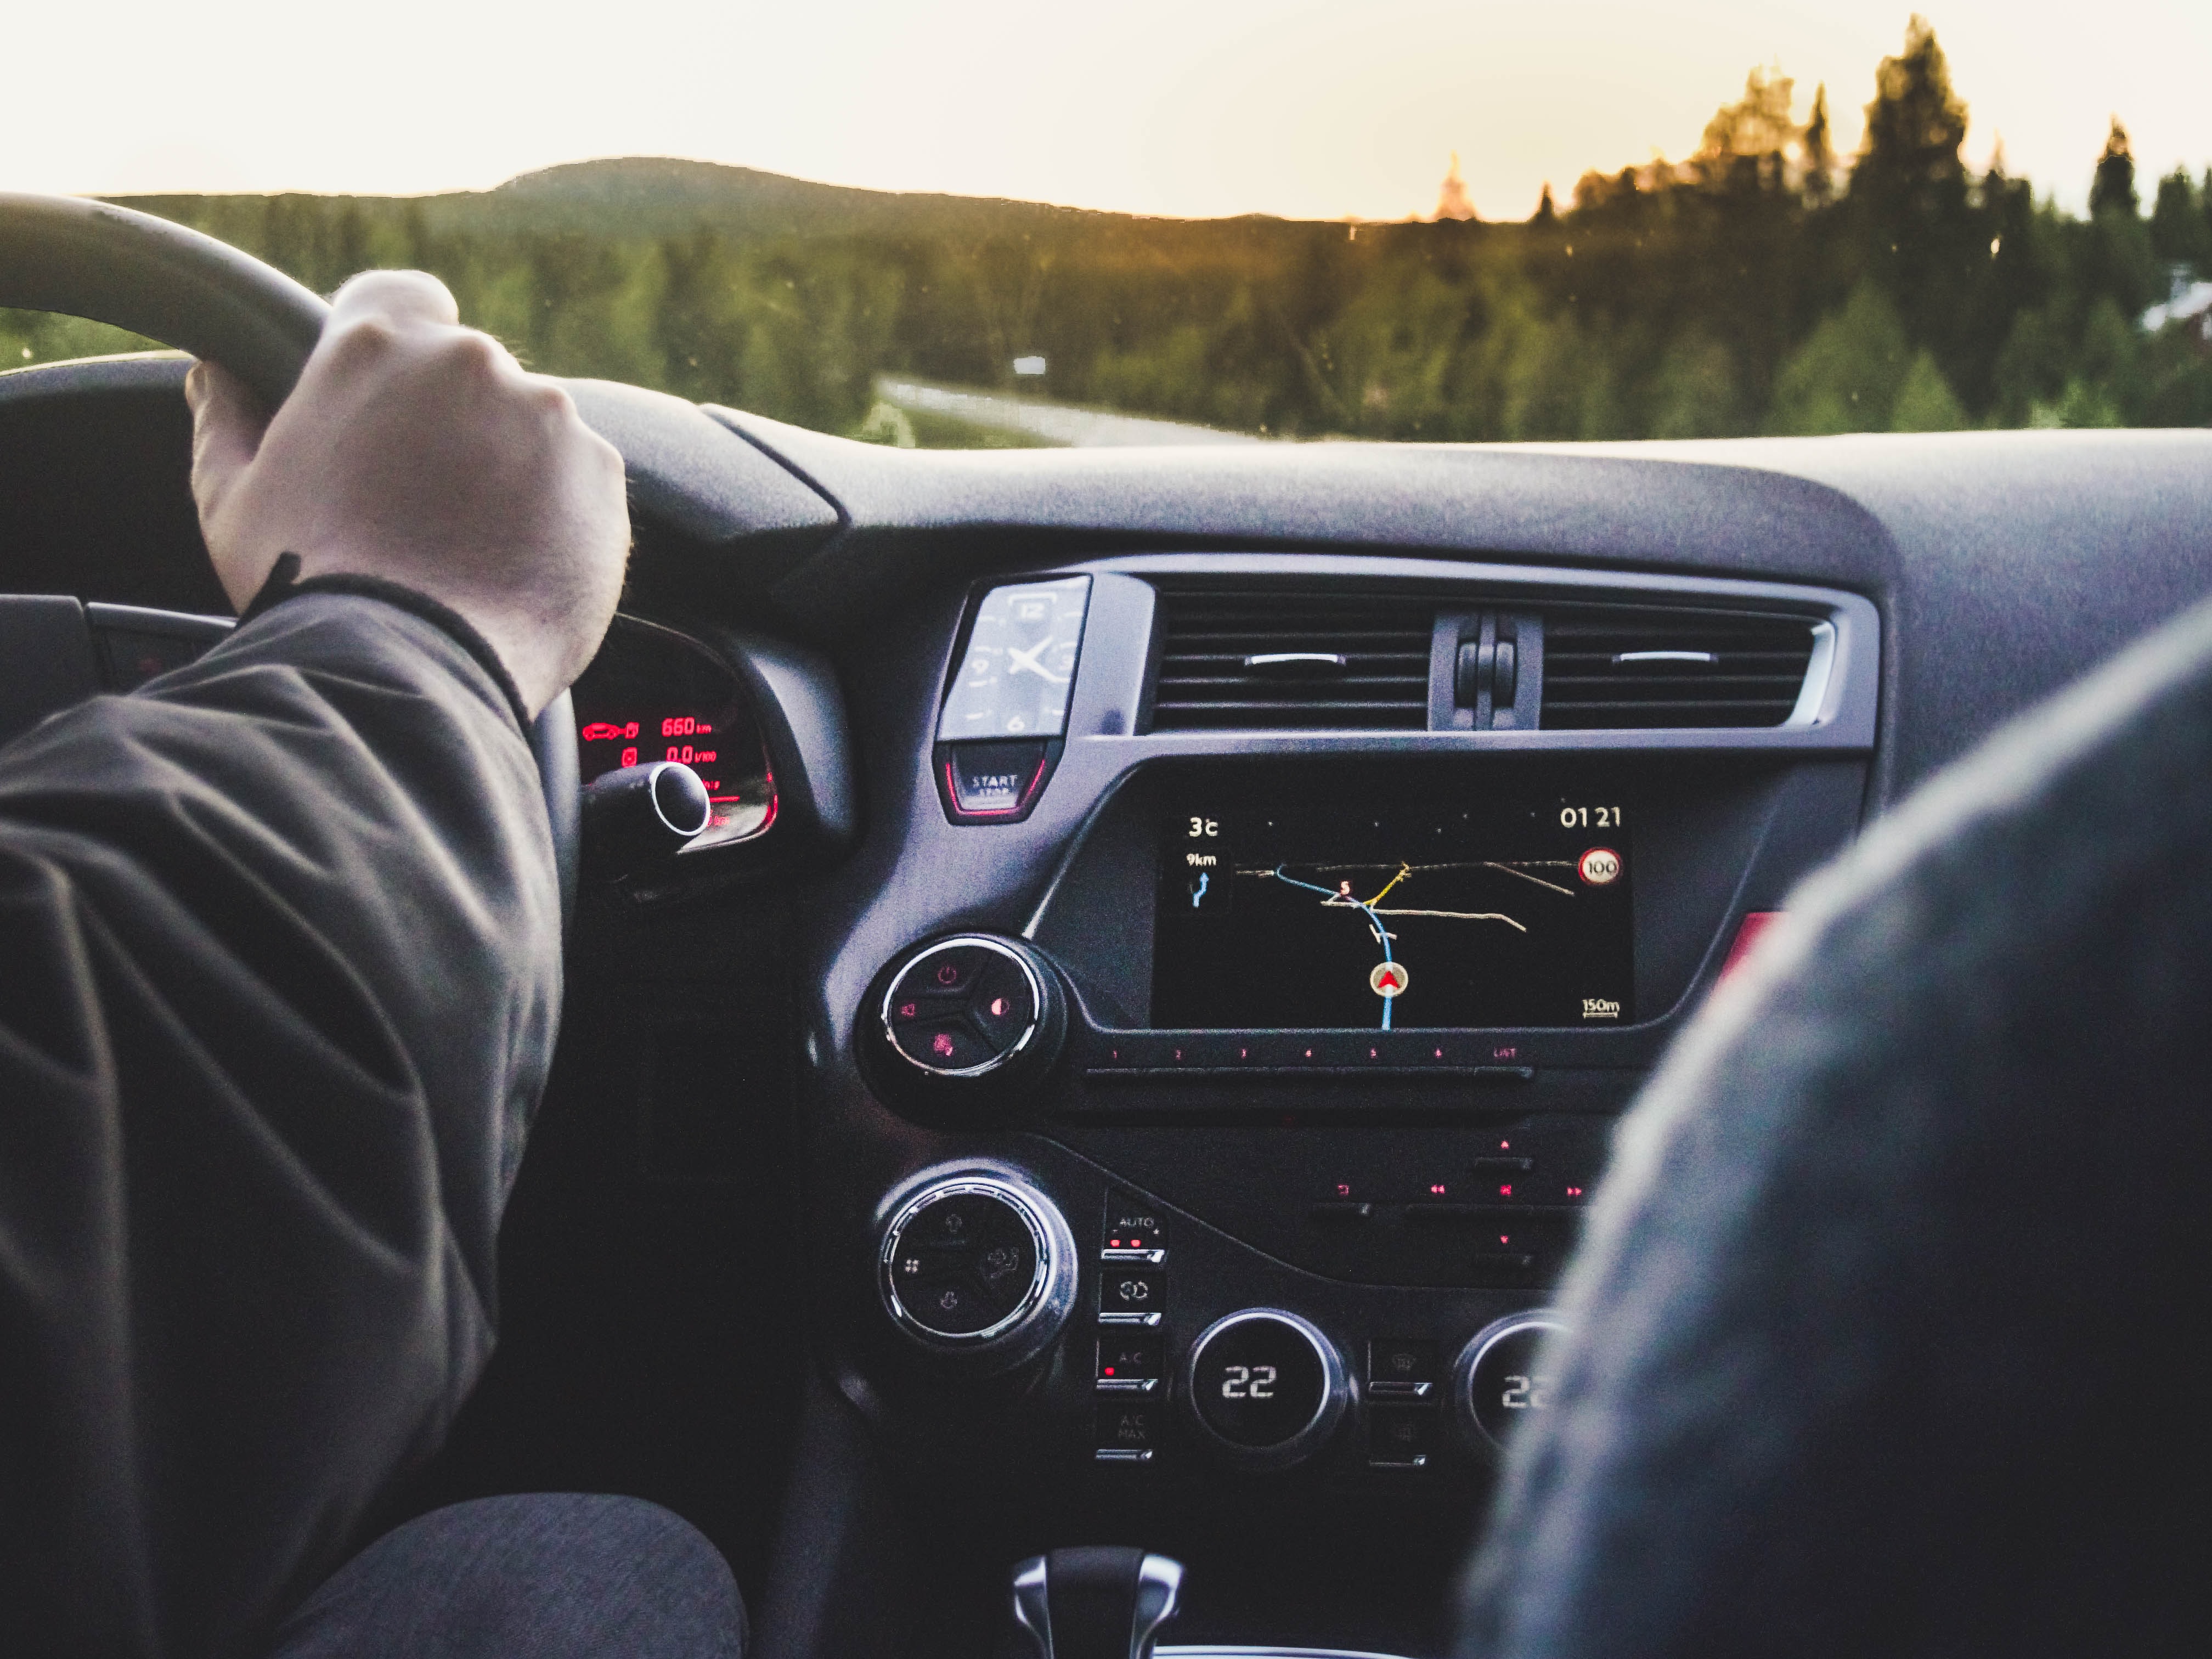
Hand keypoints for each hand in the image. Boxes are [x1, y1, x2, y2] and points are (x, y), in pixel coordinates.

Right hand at [185, 270, 628, 717]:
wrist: (408, 668)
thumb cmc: (306, 583)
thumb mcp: (233, 499)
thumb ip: (229, 420)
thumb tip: (216, 372)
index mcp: (377, 345)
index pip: (405, 297)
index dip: (402, 346)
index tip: (396, 398)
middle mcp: (472, 363)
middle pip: (471, 372)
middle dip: (453, 422)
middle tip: (423, 501)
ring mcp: (548, 417)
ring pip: (532, 427)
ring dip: (509, 468)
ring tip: (470, 546)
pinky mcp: (602, 477)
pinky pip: (581, 481)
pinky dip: (558, 513)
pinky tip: (516, 566)